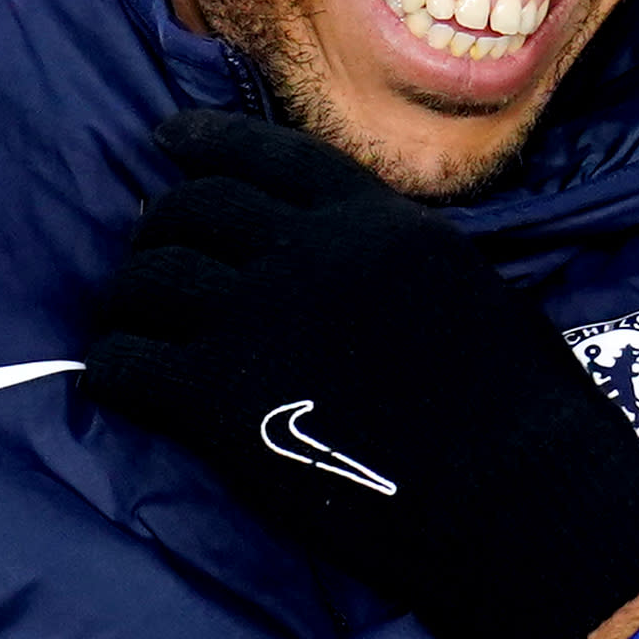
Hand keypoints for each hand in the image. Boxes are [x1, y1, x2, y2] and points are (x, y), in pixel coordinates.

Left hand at [82, 107, 638, 638]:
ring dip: (127, 298)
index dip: (205, 140)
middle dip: (159, 228)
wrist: (518, 499)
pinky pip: (128, 363)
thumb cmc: (528, 412)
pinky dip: (111, 367)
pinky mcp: (218, 400)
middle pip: (193, 210)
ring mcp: (255, 322)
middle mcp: (307, 252)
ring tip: (126, 321)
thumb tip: (363, 264)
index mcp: (375, 222)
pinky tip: (115, 381)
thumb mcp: (471, 288)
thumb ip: (399, 261)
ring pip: (148, 280)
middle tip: (149, 256)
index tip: (168, 138)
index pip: (267, 154)